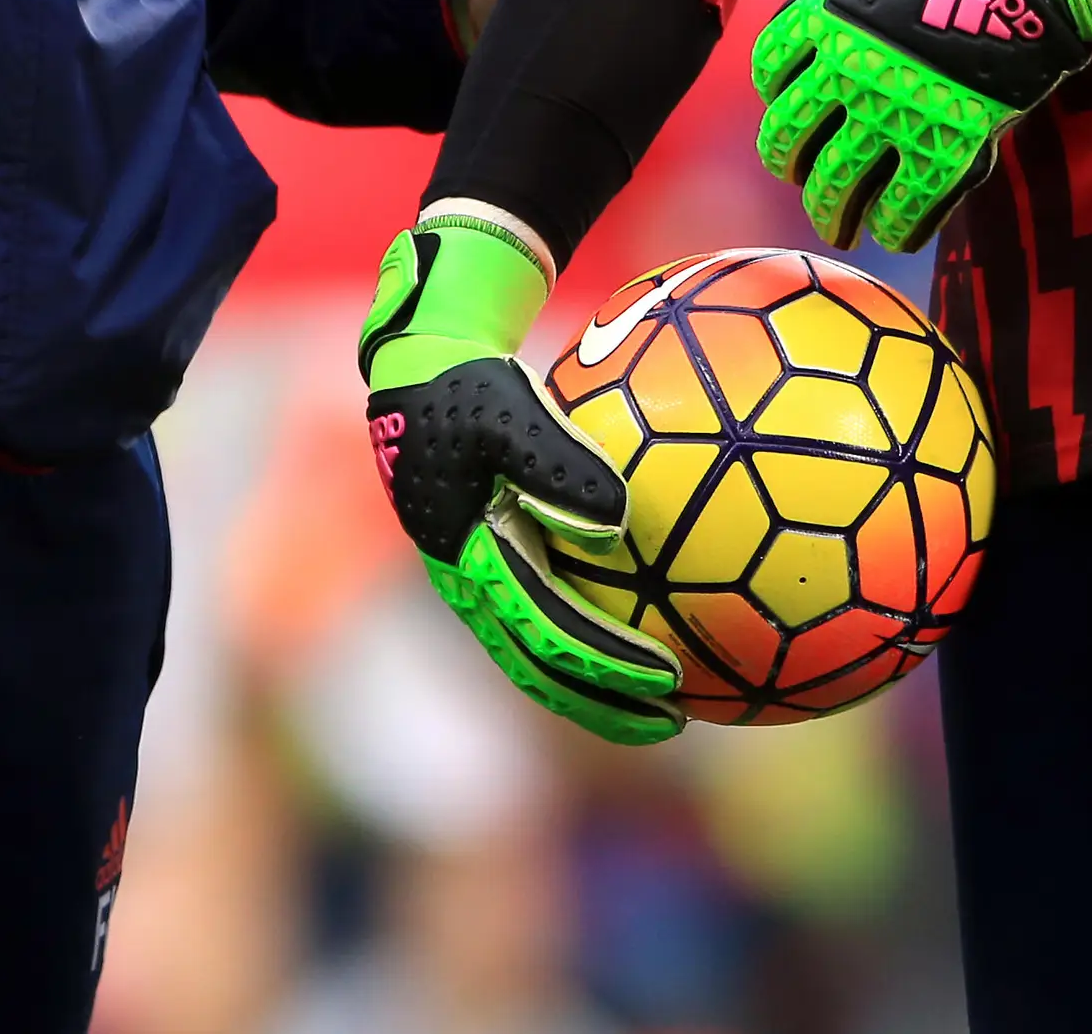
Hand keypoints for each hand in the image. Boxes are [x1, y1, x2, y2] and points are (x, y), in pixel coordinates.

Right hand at [358, 206, 682, 745]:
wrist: (419, 372)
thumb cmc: (469, 386)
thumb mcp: (508, 412)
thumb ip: (559, 462)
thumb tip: (620, 524)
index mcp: (470, 559)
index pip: (546, 631)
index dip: (605, 662)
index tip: (666, 677)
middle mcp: (468, 584)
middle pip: (538, 668)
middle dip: (604, 702)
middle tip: (672, 719)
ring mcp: (472, 580)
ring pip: (534, 654)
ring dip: (594, 685)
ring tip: (661, 702)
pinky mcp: (486, 564)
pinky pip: (539, 618)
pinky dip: (583, 642)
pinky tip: (641, 629)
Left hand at [750, 0, 1091, 250]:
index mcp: (827, 18)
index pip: (772, 66)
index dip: (771, 88)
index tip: (781, 99)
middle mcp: (849, 72)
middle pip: (791, 132)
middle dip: (786, 160)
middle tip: (795, 172)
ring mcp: (896, 114)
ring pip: (838, 181)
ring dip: (830, 210)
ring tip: (835, 224)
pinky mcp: (947, 146)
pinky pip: (907, 204)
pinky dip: (896, 225)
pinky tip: (893, 231)